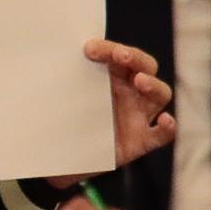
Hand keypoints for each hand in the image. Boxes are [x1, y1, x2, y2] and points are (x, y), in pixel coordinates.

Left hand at [47, 40, 175, 189]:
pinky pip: (162, 135)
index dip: (109, 50)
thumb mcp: (63, 101)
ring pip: (159, 95)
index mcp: (113, 78)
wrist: (60, 160)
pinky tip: (165, 120)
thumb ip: (63, 83)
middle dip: (135, 59)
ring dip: (152, 85)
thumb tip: (42, 64)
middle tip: (120, 56)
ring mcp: (138, 116)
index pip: (121, 57)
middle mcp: (130, 94)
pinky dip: (169, 127)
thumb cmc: (66, 123)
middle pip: (146, 68)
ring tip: (140, 81)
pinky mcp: (141, 141)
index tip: (89, 49)